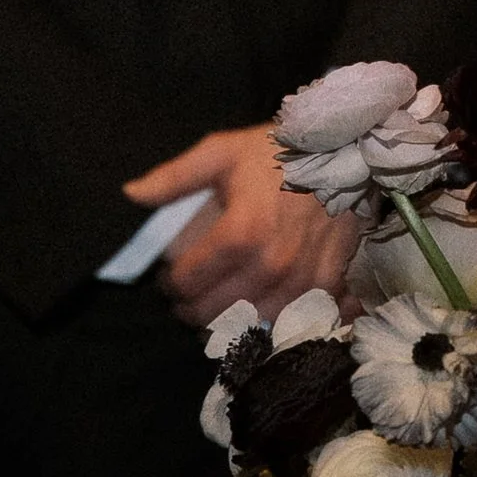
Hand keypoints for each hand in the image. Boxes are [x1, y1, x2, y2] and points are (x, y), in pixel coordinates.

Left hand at [123, 127, 363, 329]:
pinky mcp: (329, 286)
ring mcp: (302, 280)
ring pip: (250, 325)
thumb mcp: (222, 152)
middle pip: (214, 312)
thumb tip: (129, 195)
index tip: (168, 278)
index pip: (188, 283)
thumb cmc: (279, 152)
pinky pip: (291, 321)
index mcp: (241, 234)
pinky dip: (270, 322)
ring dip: (228, 322)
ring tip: (217, 307)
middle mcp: (272, 265)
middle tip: (187, 298)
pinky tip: (258, 311)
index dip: (170, 284)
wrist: (348, 151)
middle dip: (192, 309)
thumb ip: (174, 178)